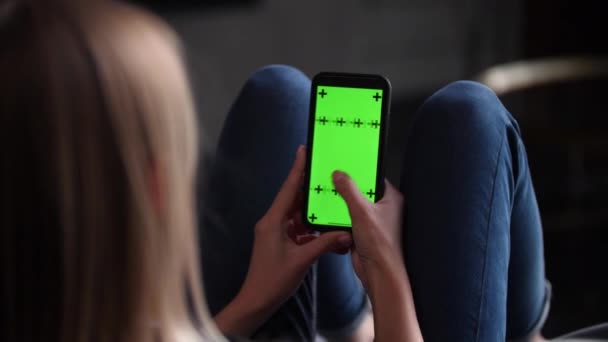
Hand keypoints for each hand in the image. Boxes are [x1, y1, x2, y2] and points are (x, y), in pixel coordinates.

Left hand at [215, 146, 352, 336]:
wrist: (256, 301)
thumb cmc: (273, 280)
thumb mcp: (302, 260)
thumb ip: (324, 244)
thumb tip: (346, 233)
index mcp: (272, 221)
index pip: (288, 189)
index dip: (297, 169)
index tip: (304, 150)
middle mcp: (272, 222)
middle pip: (293, 198)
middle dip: (308, 187)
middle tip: (324, 172)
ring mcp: (274, 232)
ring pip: (296, 214)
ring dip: (311, 209)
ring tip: (328, 198)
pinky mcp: (279, 242)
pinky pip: (296, 228)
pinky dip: (310, 226)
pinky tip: (324, 226)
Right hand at [332, 171, 403, 289]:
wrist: (378, 272)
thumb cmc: (381, 245)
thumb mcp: (362, 211)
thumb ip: (349, 190)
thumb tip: (340, 175)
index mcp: (390, 198)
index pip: (373, 177)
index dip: (359, 171)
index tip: (344, 166)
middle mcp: (382, 208)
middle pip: (360, 191)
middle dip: (346, 189)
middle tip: (332, 181)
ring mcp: (371, 220)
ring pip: (351, 205)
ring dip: (340, 204)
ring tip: (328, 197)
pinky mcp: (361, 231)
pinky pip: (346, 219)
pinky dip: (338, 217)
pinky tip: (329, 214)